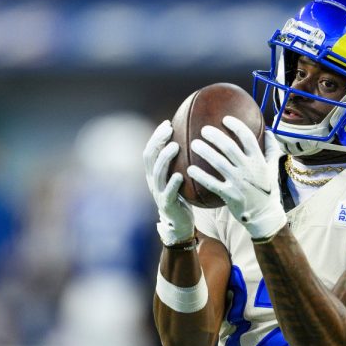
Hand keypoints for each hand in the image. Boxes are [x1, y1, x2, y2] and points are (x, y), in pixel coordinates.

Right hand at [143, 120, 194, 244]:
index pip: (150, 150)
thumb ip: (180, 161)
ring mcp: (158, 192)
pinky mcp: (167, 204)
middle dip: (158, 142)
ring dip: (165, 158)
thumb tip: (195, 138)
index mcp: (154, 173)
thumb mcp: (179, 176)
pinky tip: (179, 175)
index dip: (156, 136)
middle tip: (170, 130)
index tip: (167, 123)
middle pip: (150, 157)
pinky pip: (168, 192)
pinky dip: (172, 183)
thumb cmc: (182, 196)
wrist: (180, 223)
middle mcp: (153, 181)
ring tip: (175, 147)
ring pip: (157, 172)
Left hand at [187, 116, 285, 239]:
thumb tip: (269, 131)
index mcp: (259, 161)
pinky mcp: (230, 195)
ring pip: (218, 163)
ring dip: (204, 152)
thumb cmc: (268, 190)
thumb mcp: (273, 169)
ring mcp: (239, 183)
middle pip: (229, 147)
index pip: (248, 138)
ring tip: (194, 144)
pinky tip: (189, 169)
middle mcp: (249, 170)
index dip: (236, 126)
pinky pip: (211, 183)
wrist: (265, 216)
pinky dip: (200, 175)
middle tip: (204, 130)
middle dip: (214, 136)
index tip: (225, 119)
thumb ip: (271, 149)